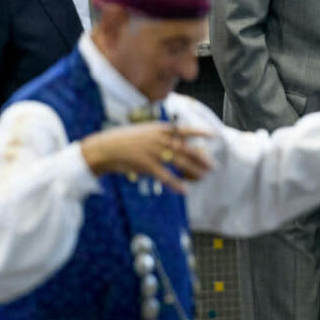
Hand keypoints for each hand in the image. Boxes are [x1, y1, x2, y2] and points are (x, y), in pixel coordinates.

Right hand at [80, 122, 214, 193]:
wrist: (106, 148)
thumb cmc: (126, 140)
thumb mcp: (146, 131)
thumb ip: (163, 135)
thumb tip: (181, 142)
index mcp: (160, 129)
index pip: (185, 130)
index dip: (200, 132)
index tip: (213, 135)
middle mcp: (160, 139)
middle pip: (187, 149)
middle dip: (202, 158)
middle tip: (213, 166)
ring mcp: (154, 152)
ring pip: (180, 163)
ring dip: (194, 171)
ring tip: (203, 177)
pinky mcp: (147, 166)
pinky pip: (166, 176)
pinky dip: (177, 184)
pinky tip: (185, 190)